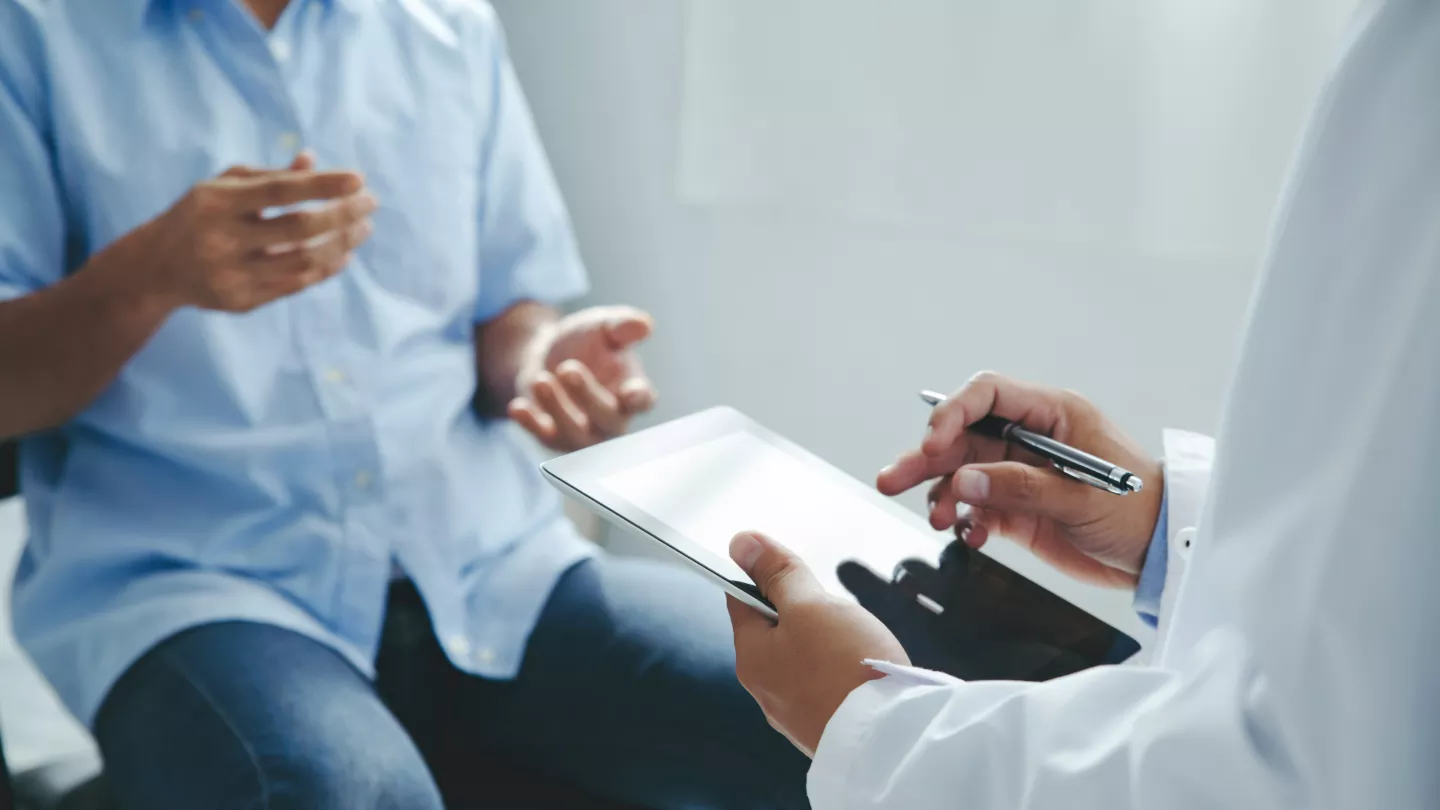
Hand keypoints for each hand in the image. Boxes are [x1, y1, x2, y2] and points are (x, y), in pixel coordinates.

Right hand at [130, 151, 375, 312]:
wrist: (155, 268)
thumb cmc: (199, 216)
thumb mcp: (223, 187)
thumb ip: (268, 175)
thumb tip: (314, 160)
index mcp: (216, 202)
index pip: (279, 191)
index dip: (322, 185)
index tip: (359, 179)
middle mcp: (222, 239)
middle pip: (298, 229)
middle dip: (342, 215)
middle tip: (371, 203)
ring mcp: (231, 274)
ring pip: (303, 261)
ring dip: (342, 244)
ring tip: (363, 228)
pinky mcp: (241, 301)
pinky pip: (296, 284)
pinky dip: (326, 268)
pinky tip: (343, 253)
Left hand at [508, 305, 656, 450]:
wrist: (547, 353)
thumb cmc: (586, 342)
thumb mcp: (602, 326)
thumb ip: (622, 326)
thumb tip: (644, 325)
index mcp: (632, 390)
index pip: (643, 400)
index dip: (639, 398)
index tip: (630, 392)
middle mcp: (612, 419)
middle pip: (608, 419)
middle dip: (588, 396)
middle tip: (567, 368)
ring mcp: (583, 433)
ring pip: (576, 434)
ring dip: (558, 409)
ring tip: (541, 380)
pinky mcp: (553, 436)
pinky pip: (544, 437)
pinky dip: (530, 424)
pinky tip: (518, 407)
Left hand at [726, 531, 908, 756]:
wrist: (890, 740)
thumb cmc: (847, 668)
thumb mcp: (811, 605)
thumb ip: (778, 574)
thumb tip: (740, 542)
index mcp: (751, 657)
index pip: (741, 600)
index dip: (765, 576)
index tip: (792, 570)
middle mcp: (765, 689)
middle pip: (776, 629)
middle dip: (805, 611)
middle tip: (835, 612)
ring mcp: (795, 712)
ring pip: (803, 657)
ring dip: (826, 640)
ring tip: (855, 641)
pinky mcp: (824, 726)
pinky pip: (826, 684)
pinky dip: (841, 669)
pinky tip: (863, 668)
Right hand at [877, 371, 1162, 587]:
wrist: (1161, 555)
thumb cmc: (1140, 511)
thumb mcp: (1082, 497)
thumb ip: (1020, 487)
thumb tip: (964, 481)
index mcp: (1052, 415)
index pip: (987, 395)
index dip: (953, 413)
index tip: (932, 443)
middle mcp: (1030, 439)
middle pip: (962, 437)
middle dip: (926, 457)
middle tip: (892, 479)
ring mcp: (1020, 474)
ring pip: (962, 473)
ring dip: (940, 494)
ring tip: (936, 518)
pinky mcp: (1018, 508)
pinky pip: (975, 507)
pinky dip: (965, 521)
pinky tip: (970, 535)